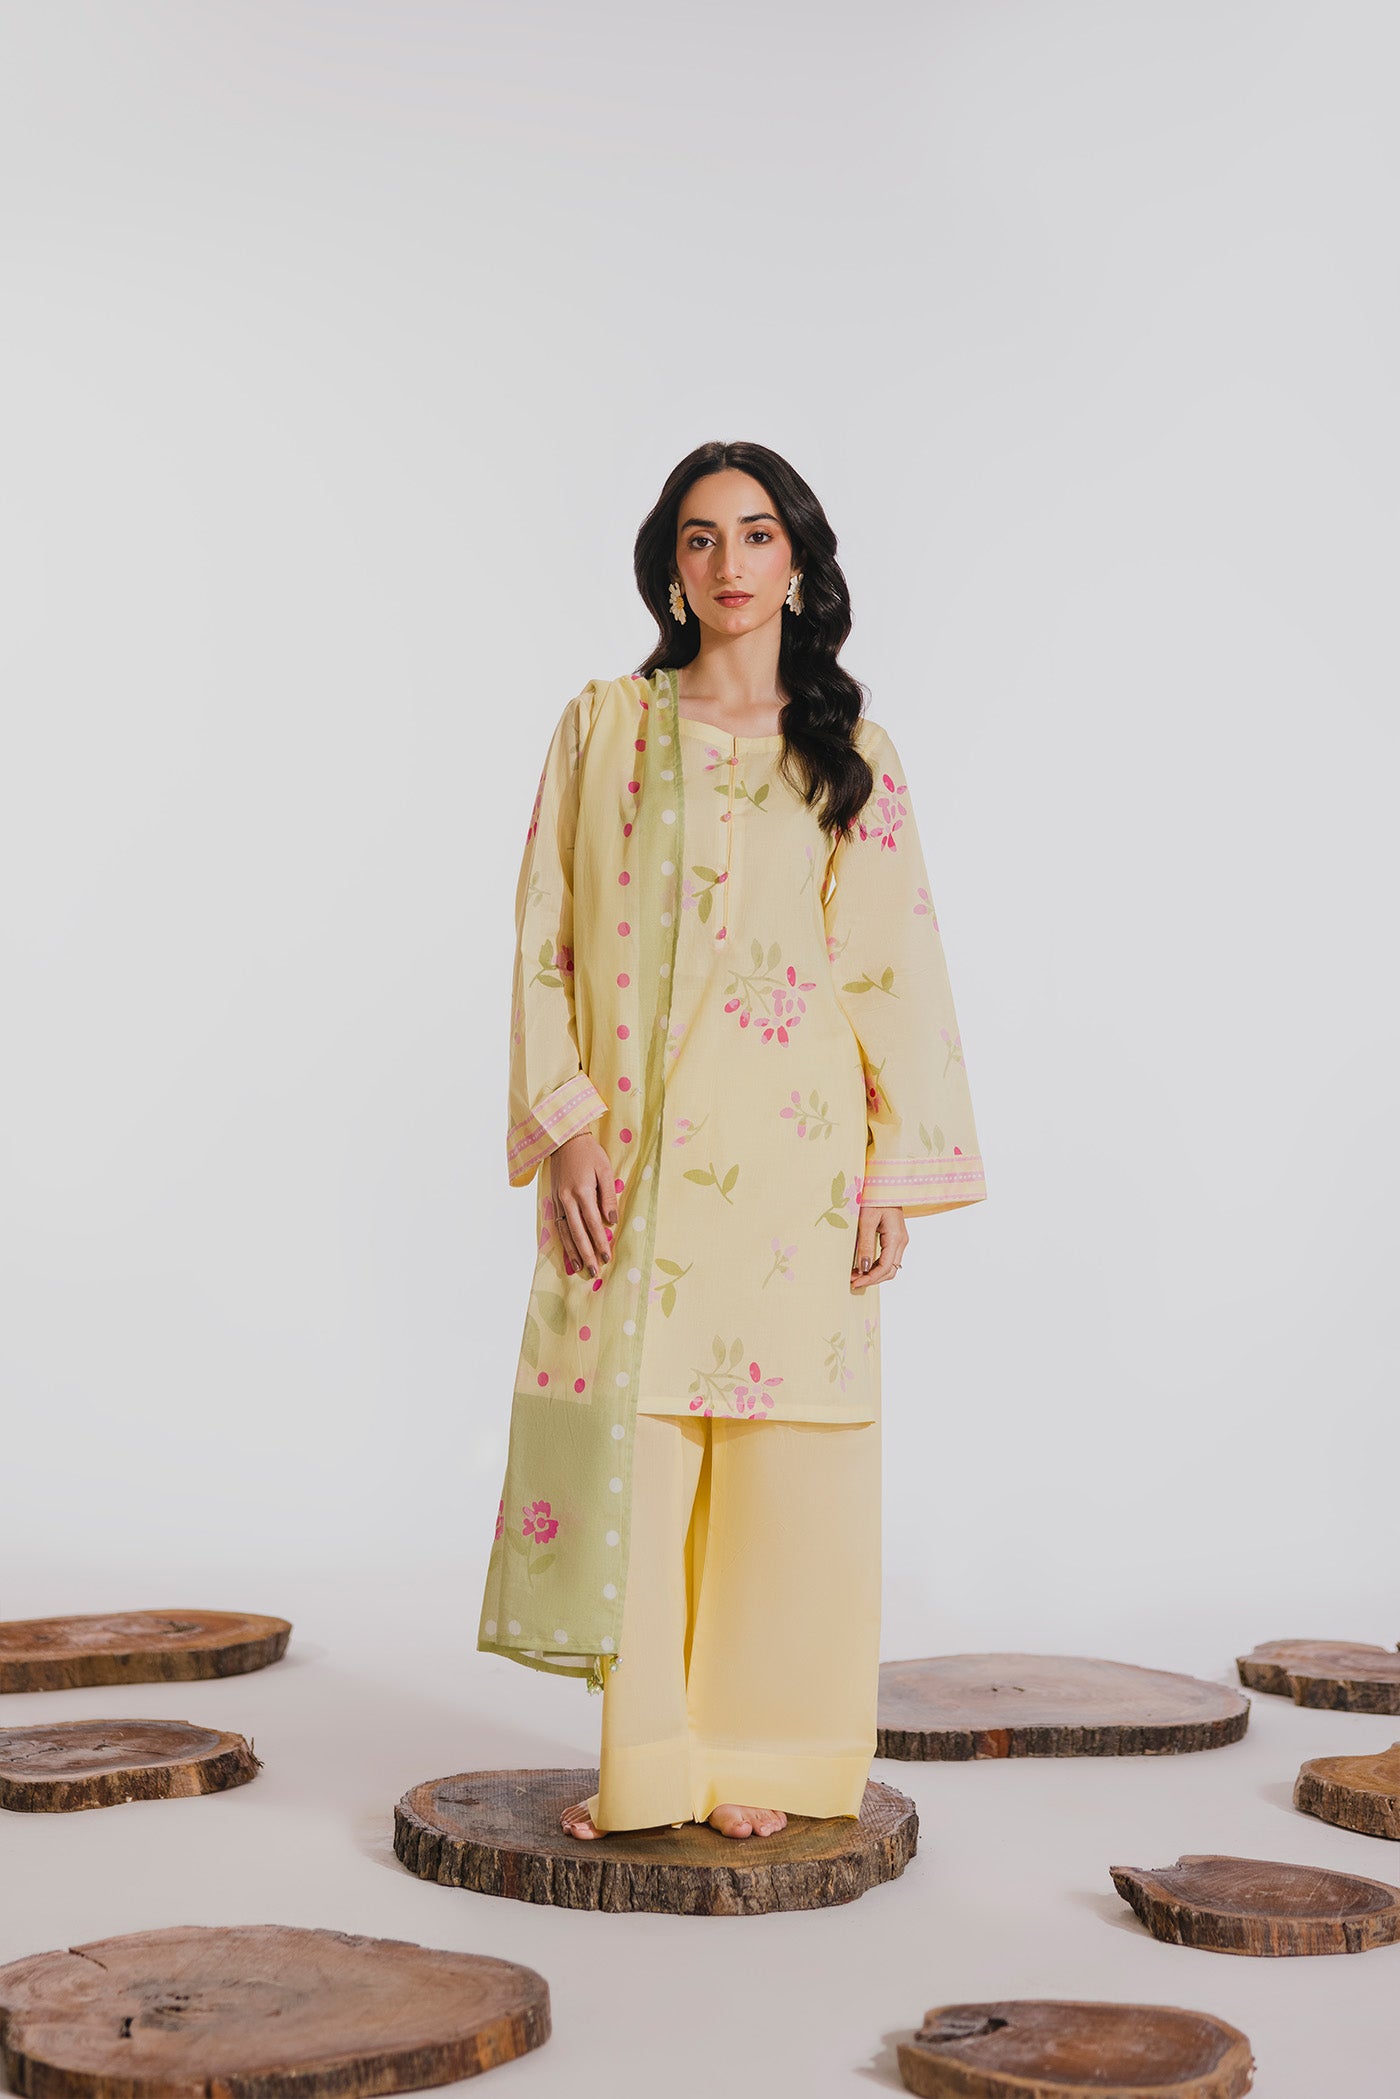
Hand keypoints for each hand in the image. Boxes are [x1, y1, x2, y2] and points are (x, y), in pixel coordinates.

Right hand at [548, 1131, 615, 1278]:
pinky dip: (562, 1240)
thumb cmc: (589, 1153)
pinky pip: (557, 1224)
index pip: (593, 1223)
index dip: (600, 1241)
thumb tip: (612, 1221)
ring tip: (579, 1267)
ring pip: (564, 1231)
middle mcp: (567, 1199)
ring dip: (572, 1251)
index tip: (607, 1257)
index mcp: (582, 1191)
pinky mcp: (553, 1200)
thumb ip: (608, 1196)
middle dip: (586, 1253)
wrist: (563, 1140)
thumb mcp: (605, 1169)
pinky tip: (567, 1251)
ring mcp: (557, 1200)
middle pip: (577, 1232)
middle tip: (594, 1271)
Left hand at [850, 1203, 906, 1286]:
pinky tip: (862, 1265)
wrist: (883, 1184)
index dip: (870, 1278)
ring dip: (874, 1273)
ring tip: (855, 1275)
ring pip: (890, 1266)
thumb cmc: (874, 1198)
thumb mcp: (866, 1221)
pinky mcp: (895, 1237)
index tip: (854, 1282)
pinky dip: (876, 1265)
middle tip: (853, 1282)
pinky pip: (888, 1257)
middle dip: (872, 1279)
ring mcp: (900, 1239)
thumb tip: (863, 1268)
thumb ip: (865, 1245)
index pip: (885, 1268)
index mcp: (896, 1238)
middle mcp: (902, 1241)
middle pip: (890, 1270)